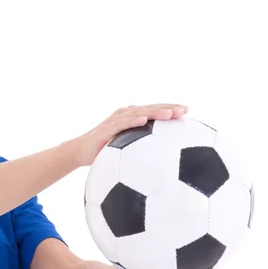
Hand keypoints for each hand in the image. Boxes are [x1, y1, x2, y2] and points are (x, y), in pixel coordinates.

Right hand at [68, 103, 187, 166]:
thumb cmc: (105, 151)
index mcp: (132, 117)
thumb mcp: (126, 148)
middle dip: (168, 108)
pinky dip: (132, 121)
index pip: (154, 110)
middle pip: (150, 109)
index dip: (170, 108)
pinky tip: (144, 120)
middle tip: (184, 110)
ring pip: (138, 113)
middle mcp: (125, 115)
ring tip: (170, 113)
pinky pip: (121, 124)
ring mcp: (115, 120)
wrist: (80, 152)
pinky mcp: (106, 129)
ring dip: (155, 112)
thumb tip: (163, 160)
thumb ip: (141, 148)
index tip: (187, 110)